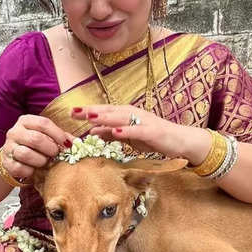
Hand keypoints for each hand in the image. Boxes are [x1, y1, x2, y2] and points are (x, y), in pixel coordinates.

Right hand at [0, 115, 74, 180]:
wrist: (15, 159)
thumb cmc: (36, 147)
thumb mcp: (47, 138)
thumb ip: (61, 138)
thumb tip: (76, 143)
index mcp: (26, 121)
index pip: (43, 124)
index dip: (58, 134)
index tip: (67, 144)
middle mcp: (15, 132)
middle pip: (35, 139)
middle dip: (50, 149)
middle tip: (55, 155)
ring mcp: (8, 147)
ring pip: (26, 154)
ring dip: (40, 161)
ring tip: (44, 162)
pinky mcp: (6, 162)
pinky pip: (19, 168)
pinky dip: (30, 171)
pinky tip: (33, 170)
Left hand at [71, 105, 208, 161]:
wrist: (180, 140)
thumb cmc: (153, 137)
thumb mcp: (128, 136)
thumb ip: (110, 133)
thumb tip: (91, 132)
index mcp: (126, 114)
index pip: (104, 111)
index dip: (88, 111)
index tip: (71, 112)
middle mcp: (133, 114)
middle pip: (109, 111)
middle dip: (91, 111)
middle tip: (74, 111)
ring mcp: (143, 121)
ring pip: (121, 118)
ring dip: (105, 117)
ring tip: (90, 117)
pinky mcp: (152, 131)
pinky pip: (137, 130)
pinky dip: (125, 131)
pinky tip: (114, 131)